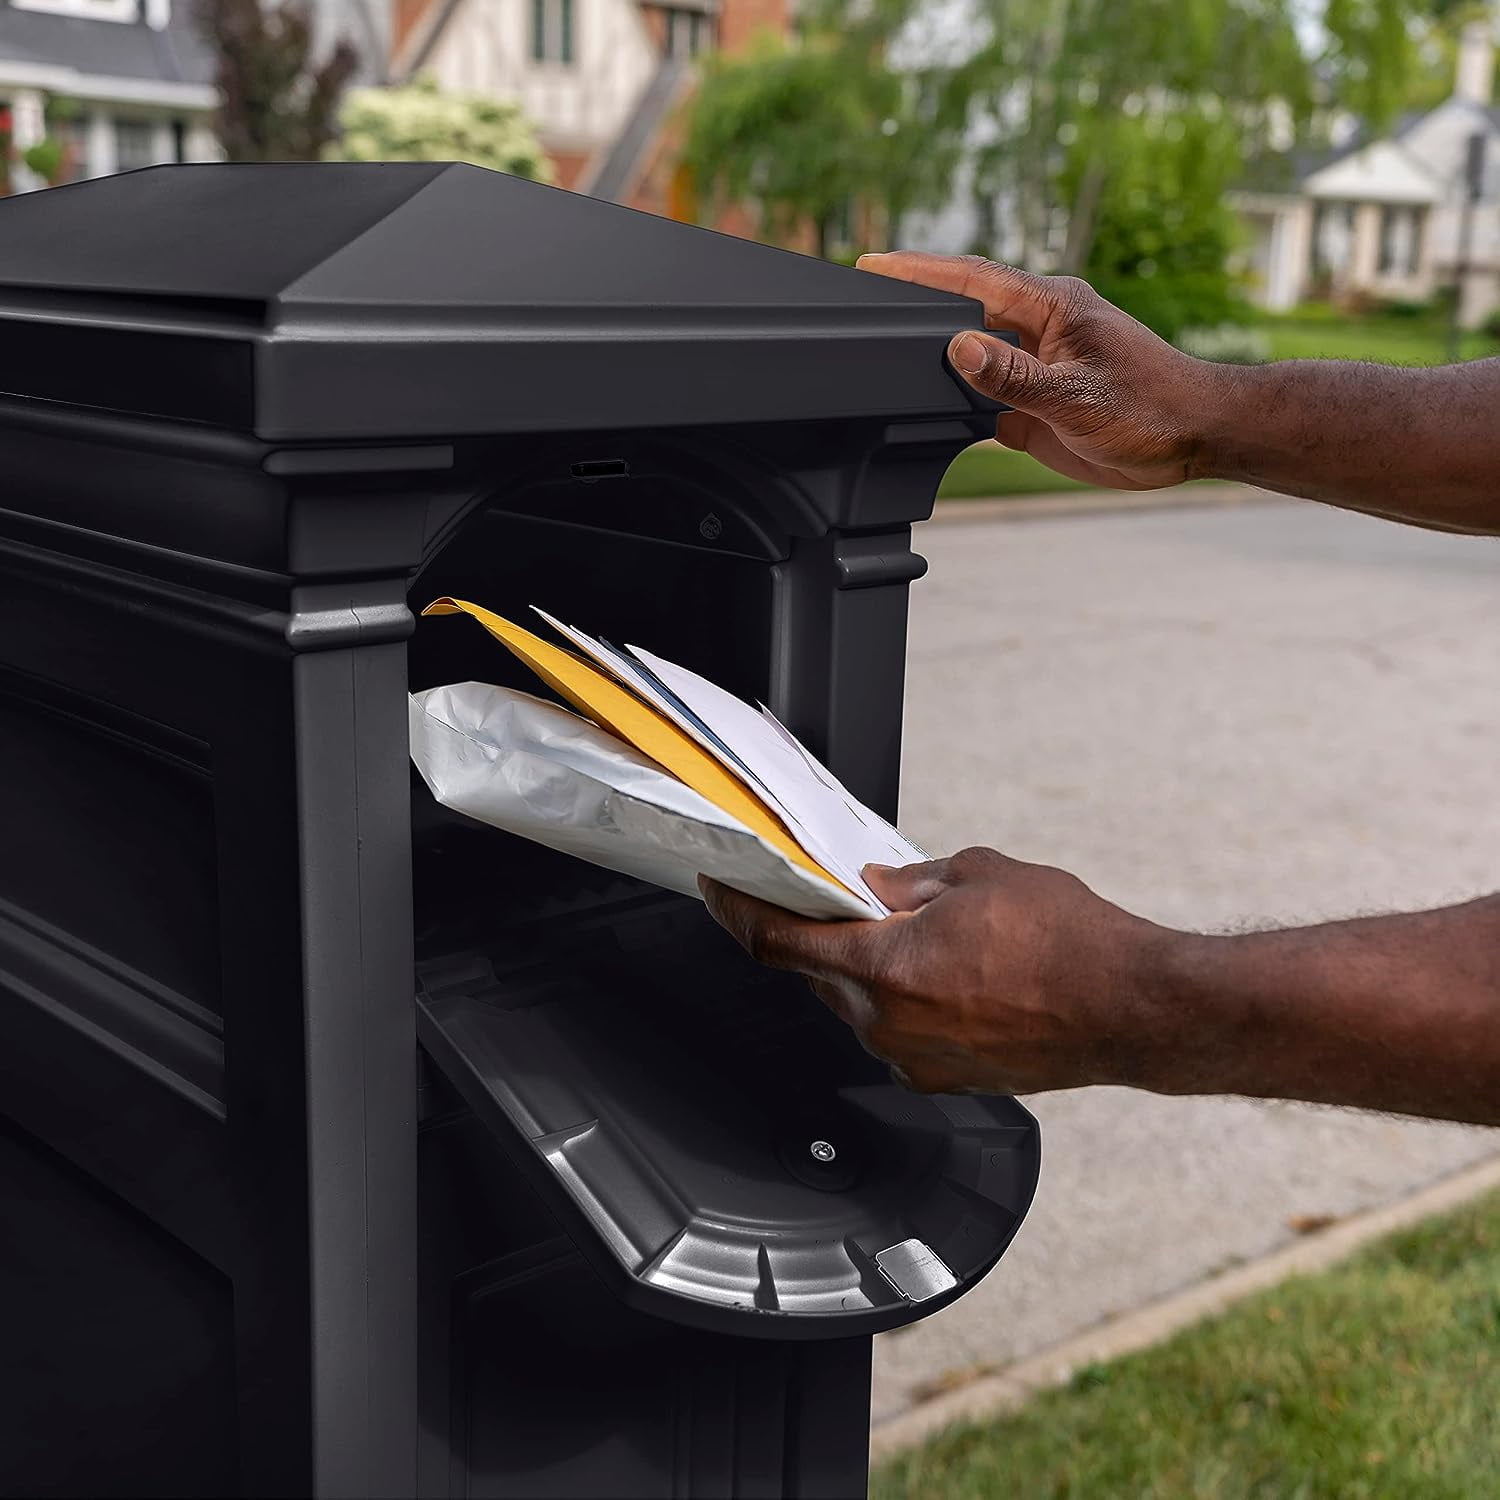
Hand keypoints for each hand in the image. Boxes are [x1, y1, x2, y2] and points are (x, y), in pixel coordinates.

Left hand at [700, 847, 1173, 1095]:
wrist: (1131, 1007)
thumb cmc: (1067, 940)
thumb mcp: (978, 875)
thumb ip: (910, 881)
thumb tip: (877, 887)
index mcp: (883, 968)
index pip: (777, 943)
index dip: (738, 912)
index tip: (721, 891)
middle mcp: (888, 1024)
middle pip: (820, 974)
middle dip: (825, 934)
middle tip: (851, 898)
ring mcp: (916, 1059)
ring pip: (863, 1004)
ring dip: (874, 968)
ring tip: (927, 934)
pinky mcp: (948, 1078)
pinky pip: (902, 1032)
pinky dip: (907, 1000)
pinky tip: (952, 973)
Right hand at [858, 251, 1230, 491]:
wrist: (1192, 440)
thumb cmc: (1151, 406)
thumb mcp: (1076, 395)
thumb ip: (1013, 375)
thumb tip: (958, 348)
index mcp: (1051, 307)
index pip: (971, 279)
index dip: (918, 271)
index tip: (871, 264)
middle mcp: (1037, 331)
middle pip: (962, 311)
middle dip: (914, 307)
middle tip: (860, 303)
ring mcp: (1034, 368)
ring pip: (970, 359)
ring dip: (933, 362)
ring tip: (880, 357)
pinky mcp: (1034, 406)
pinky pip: (983, 401)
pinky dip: (955, 408)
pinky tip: (927, 414)